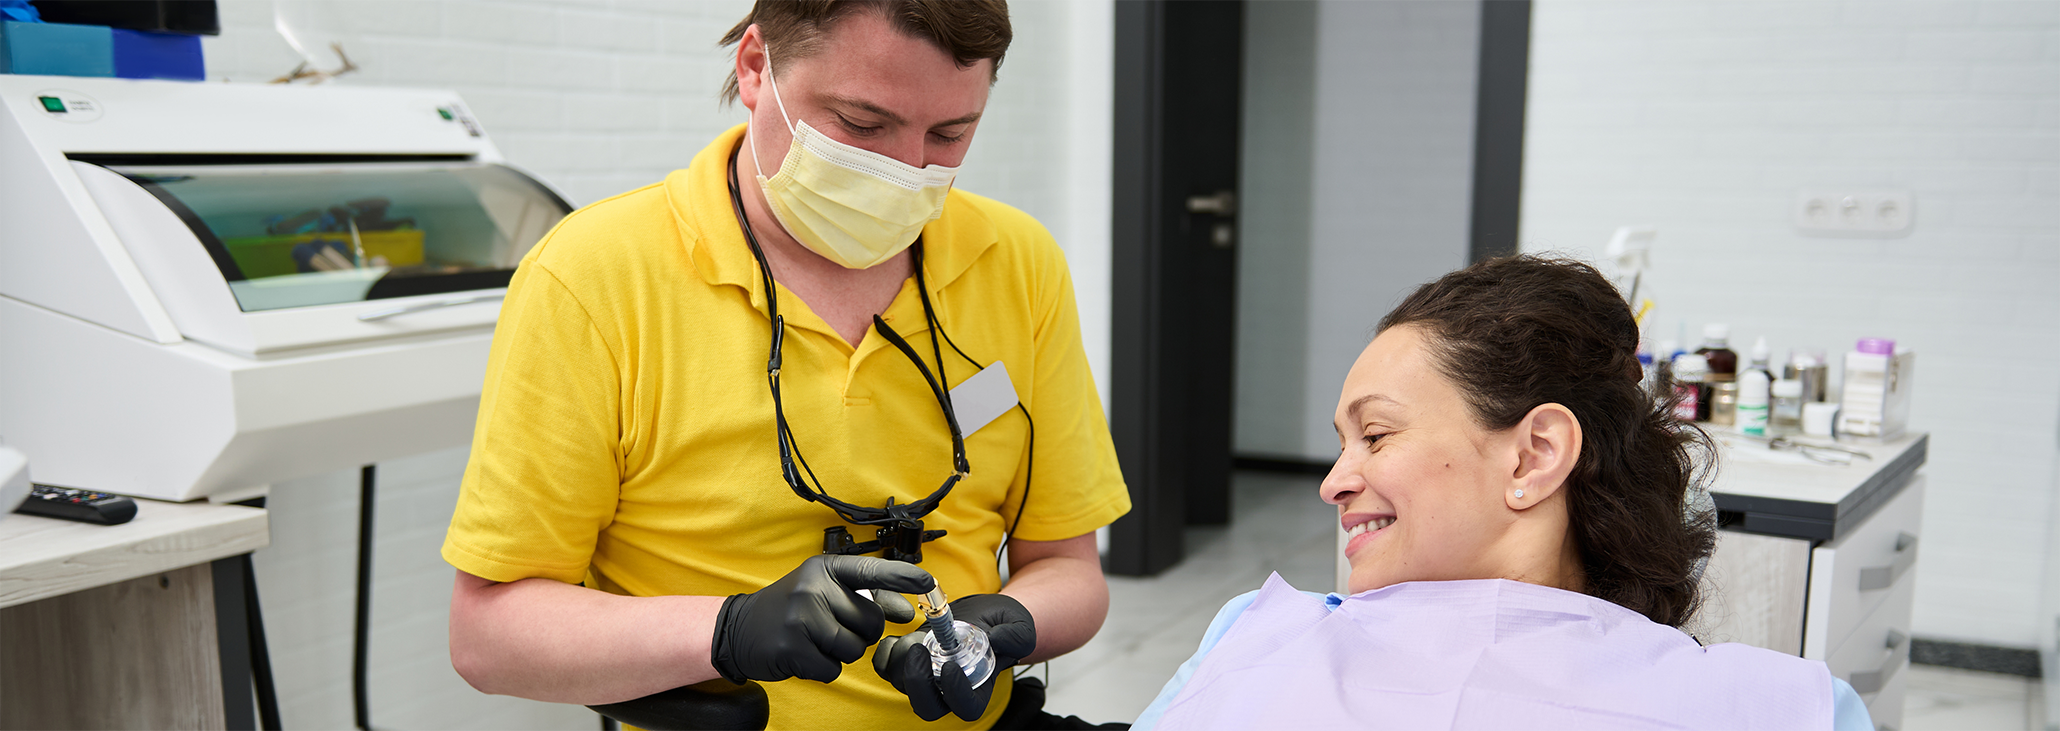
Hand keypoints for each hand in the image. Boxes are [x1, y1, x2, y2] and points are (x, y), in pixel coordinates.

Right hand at [710, 555, 934, 683]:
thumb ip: (865, 596)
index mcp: (824, 569)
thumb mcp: (824, 591)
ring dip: (841, 652)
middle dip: (861, 632)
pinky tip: (804, 654)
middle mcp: (813, 588)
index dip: (903, 576)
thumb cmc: (791, 609)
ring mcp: (801, 618)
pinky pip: (833, 669)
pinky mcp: (792, 648)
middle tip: (832, 628)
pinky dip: (823, 668)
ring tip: (816, 640)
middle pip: (871, 621)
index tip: (930, 582)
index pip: (871, 570)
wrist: (739, 629)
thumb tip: (905, 612)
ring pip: (855, 648)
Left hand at [873, 593, 1035, 721]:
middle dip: (917, 682)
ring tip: (914, 635)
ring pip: (902, 684)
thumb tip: (994, 640)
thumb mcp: (1019, 625)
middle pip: (926, 707)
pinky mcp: (908, 662)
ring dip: (901, 661)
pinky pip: (885, 669)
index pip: (966, 708)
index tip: (951, 666)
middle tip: (919, 650)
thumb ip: (1015, 636)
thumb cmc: (1001, 624)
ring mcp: (926, 678)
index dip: (956, 693)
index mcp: (978, 688)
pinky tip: (897, 636)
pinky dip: (885, 654)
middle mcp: (949, 690)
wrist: (981, 614)